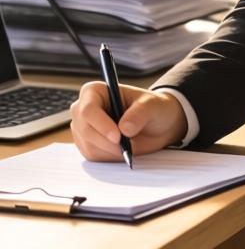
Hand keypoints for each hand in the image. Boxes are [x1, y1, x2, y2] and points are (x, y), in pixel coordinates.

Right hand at [70, 82, 187, 160]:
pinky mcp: (87, 144)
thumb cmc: (153, 108)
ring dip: (111, 150)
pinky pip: (93, 156)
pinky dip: (109, 156)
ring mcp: (83, 128)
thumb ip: (140, 113)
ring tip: (129, 143)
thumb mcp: (152, 105)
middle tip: (127, 145)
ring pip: (88, 145)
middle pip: (85, 130)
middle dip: (107, 141)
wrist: (157, 125)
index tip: (117, 136)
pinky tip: (123, 148)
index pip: (88, 109)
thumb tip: (125, 128)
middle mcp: (84, 109)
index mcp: (96, 91)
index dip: (101, 124)